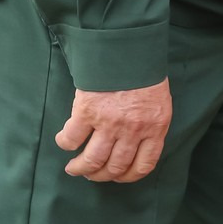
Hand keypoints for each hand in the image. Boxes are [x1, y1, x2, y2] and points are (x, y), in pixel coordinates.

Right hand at [55, 79, 171, 181]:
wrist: (127, 46)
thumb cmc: (143, 73)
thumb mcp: (158, 102)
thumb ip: (150, 125)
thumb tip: (135, 147)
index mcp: (155, 127)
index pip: (143, 166)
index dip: (127, 177)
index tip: (117, 177)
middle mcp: (133, 130)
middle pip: (114, 167)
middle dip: (99, 176)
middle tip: (90, 174)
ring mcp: (110, 122)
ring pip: (92, 160)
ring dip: (80, 168)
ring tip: (73, 168)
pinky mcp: (87, 111)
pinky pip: (71, 139)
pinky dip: (65, 143)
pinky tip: (64, 141)